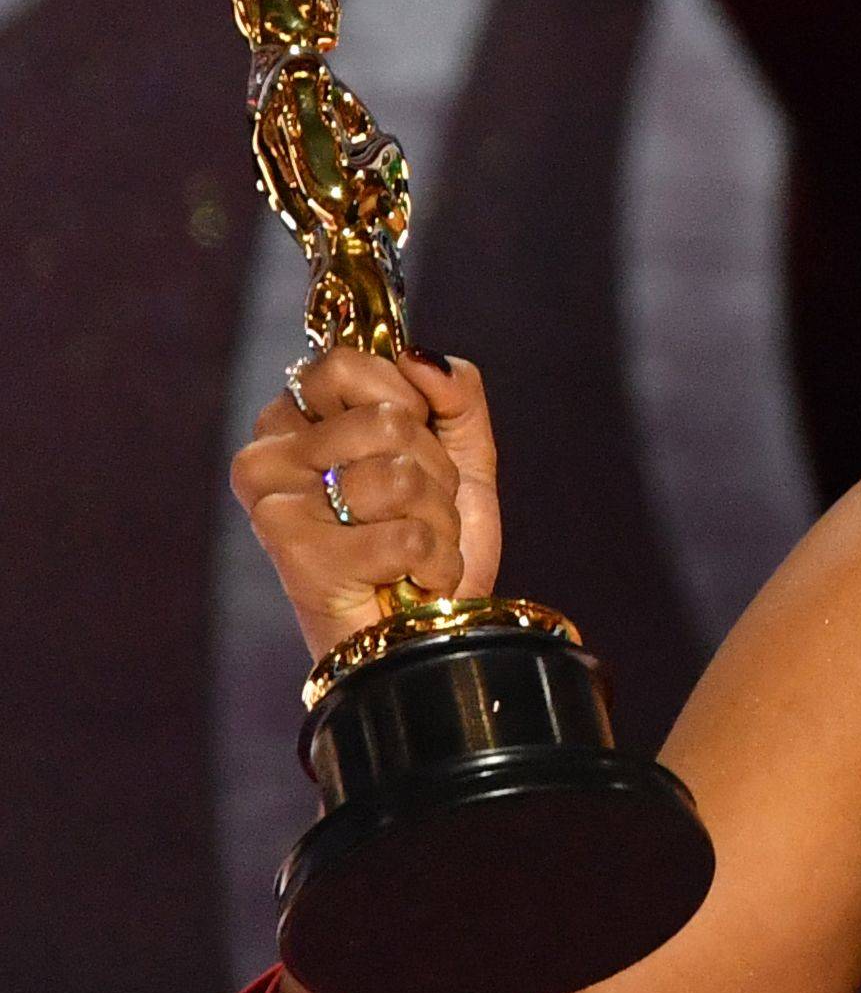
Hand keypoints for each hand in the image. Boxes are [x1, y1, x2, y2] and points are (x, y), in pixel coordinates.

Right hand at [230, 347, 502, 662]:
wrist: (421, 635)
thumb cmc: (427, 545)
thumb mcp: (461, 456)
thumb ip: (454, 395)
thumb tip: (419, 357)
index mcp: (295, 418)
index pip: (350, 364)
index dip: (407, 404)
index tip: (413, 446)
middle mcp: (268, 454)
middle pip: (388, 420)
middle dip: (435, 474)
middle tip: (415, 513)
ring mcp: (274, 503)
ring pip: (402, 477)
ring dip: (439, 523)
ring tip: (413, 551)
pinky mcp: (295, 552)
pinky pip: (407, 535)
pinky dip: (435, 563)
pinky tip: (409, 580)